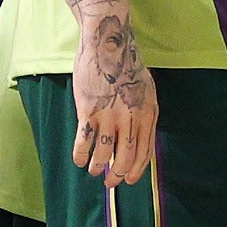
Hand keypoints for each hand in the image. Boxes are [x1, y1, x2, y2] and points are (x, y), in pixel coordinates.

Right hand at [70, 17, 156, 186]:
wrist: (109, 43)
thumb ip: (144, 114)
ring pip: (104, 155)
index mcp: (148, 114)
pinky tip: (78, 159)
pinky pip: (84, 142)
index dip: (137, 170)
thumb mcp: (146, 90)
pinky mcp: (89, 111)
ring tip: (93, 170)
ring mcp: (110, 115)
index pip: (145, 152)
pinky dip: (80, 155)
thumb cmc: (127, 66)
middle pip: (125, 158)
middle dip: (117, 175)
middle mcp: (131, 118)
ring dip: (97, 167)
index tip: (130, 180)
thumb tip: (141, 138)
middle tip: (110, 182)